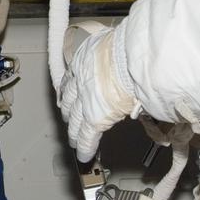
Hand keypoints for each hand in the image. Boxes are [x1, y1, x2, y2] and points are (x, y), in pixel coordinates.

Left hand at [58, 21, 139, 161]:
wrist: (133, 57)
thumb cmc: (131, 46)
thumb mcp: (116, 44)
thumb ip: (114, 55)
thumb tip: (124, 57)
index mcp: (85, 58)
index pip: (72, 77)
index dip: (69, 88)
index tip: (67, 94)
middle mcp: (80, 79)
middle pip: (70, 100)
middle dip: (67, 110)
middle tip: (66, 117)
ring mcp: (85, 100)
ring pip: (75, 120)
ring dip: (73, 131)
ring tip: (72, 140)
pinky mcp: (94, 118)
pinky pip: (86, 136)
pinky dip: (85, 147)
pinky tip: (83, 155)